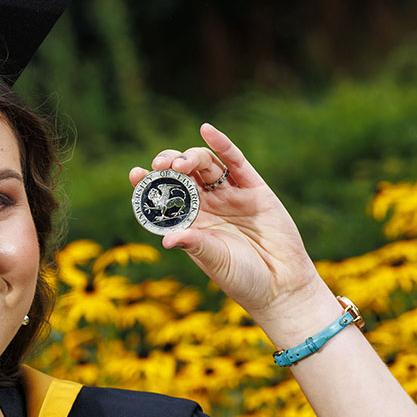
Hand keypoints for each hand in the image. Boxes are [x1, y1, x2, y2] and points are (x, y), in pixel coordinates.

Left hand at [129, 123, 329, 325]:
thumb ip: (195, 244)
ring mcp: (230, 195)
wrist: (281, 285)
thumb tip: (168, 239)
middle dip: (168, 166)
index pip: (164, 198)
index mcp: (191, 223)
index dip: (149, 185)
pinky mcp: (254, 189)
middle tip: (159, 166)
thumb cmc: (243, 278)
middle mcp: (208, 205)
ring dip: (190, 158)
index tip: (135, 174)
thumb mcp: (216, 260)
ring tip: (180, 164)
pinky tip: (207, 130)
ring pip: (205, 165)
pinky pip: (235, 162)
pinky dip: (221, 145)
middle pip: (183, 175)